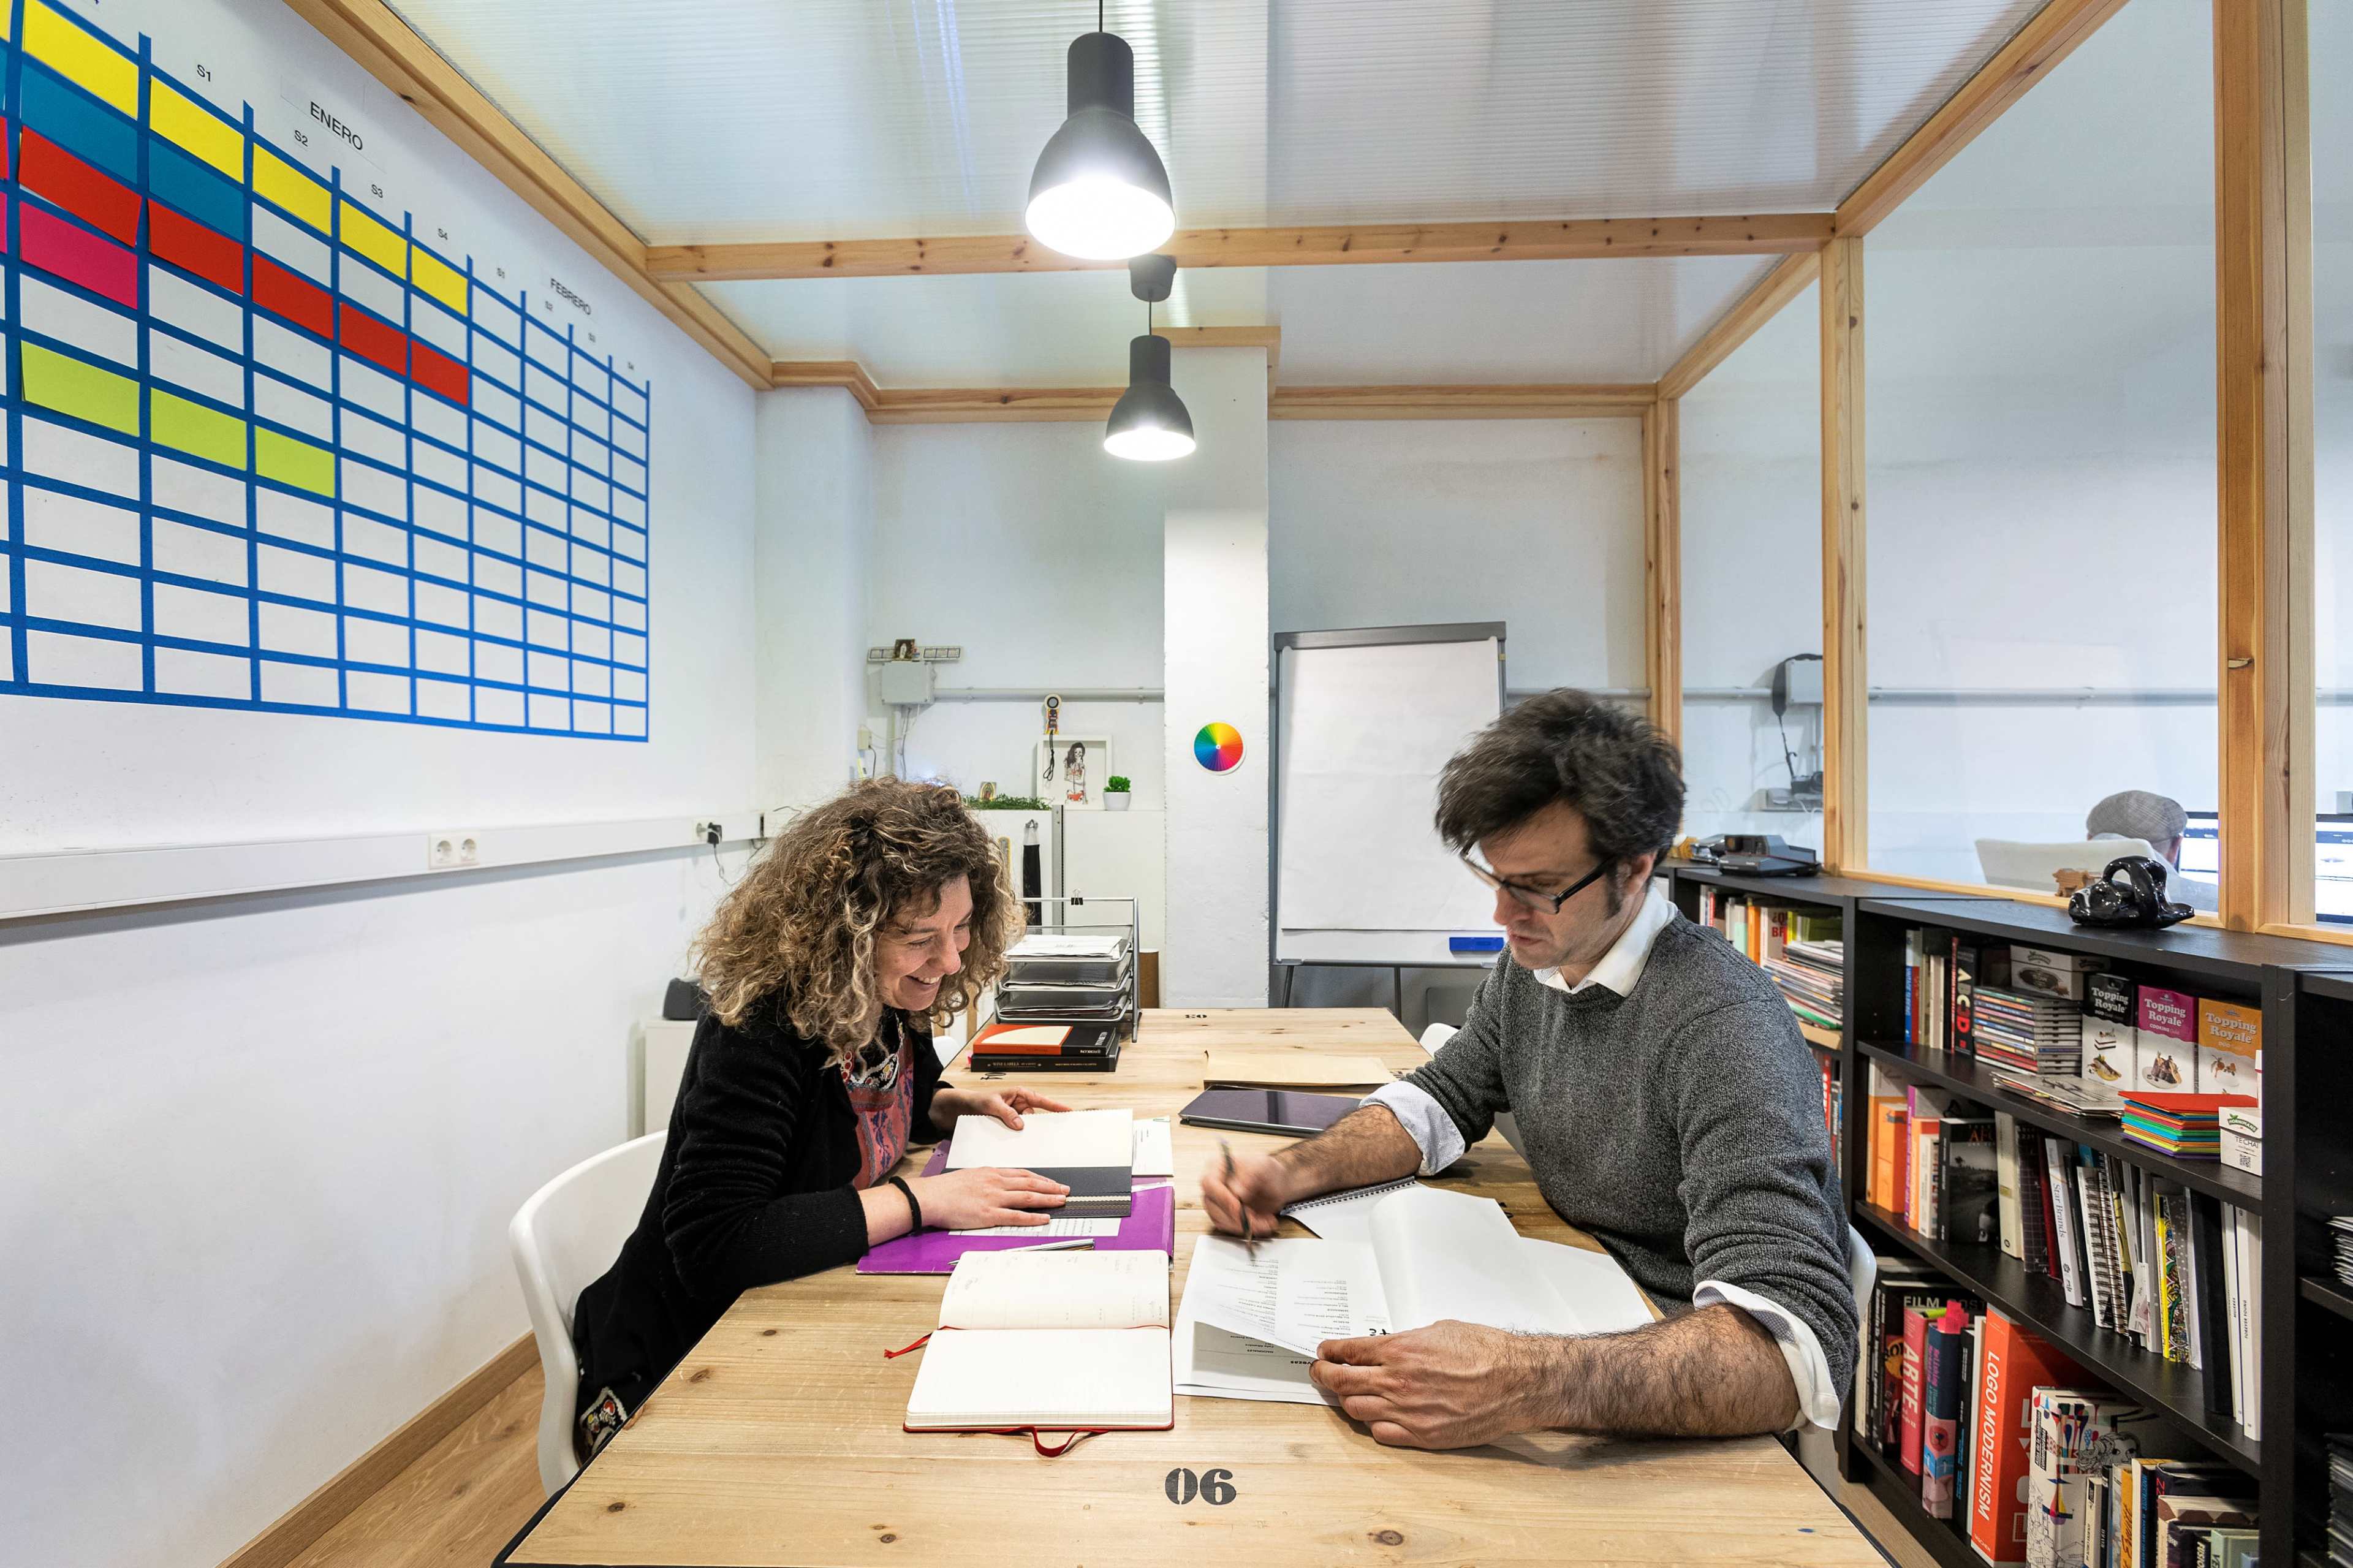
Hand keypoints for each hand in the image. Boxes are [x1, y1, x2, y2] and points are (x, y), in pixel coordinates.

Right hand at [907, 1167, 1069, 1229]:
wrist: (931, 1197)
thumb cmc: (946, 1188)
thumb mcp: (971, 1175)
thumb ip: (988, 1179)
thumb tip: (1000, 1184)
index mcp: (992, 1172)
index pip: (1023, 1174)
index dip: (1041, 1179)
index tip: (1053, 1182)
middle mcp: (996, 1182)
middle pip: (1030, 1184)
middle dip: (1051, 1187)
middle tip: (1066, 1190)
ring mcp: (994, 1198)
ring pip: (1028, 1197)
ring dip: (1048, 1199)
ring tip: (1062, 1201)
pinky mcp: (989, 1214)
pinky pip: (1016, 1216)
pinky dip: (1033, 1217)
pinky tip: (1044, 1218)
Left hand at [930, 1086, 1071, 1133]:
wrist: (962, 1109)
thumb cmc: (977, 1100)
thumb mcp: (991, 1104)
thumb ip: (1006, 1113)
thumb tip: (1020, 1124)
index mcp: (1019, 1094)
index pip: (1041, 1100)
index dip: (1056, 1106)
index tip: (1068, 1111)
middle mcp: (1019, 1105)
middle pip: (1035, 1117)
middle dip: (1039, 1126)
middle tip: (1048, 1136)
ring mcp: (1014, 1117)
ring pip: (1026, 1127)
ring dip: (1024, 1134)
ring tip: (1021, 1139)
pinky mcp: (1008, 1126)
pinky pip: (1017, 1133)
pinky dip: (1016, 1138)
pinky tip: (1014, 1143)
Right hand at [1200, 1146, 1293, 1239]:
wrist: (1275, 1185)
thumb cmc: (1267, 1172)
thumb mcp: (1263, 1167)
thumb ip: (1251, 1175)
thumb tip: (1237, 1191)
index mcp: (1217, 1167)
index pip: (1210, 1183)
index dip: (1223, 1198)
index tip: (1239, 1207)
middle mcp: (1213, 1185)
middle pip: (1213, 1205)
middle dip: (1237, 1216)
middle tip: (1257, 1219)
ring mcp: (1216, 1202)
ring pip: (1221, 1220)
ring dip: (1244, 1225)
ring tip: (1265, 1222)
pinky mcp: (1223, 1216)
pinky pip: (1228, 1228)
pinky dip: (1245, 1229)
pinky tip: (1261, 1224)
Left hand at [1308, 1320, 1545, 1448]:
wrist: (1517, 1381)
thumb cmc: (1485, 1351)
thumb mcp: (1439, 1331)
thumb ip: (1407, 1342)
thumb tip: (1387, 1349)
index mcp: (1400, 1350)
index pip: (1348, 1351)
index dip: (1330, 1352)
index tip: (1323, 1352)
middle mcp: (1397, 1382)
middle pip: (1342, 1382)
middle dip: (1325, 1375)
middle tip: (1320, 1372)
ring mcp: (1407, 1412)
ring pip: (1356, 1410)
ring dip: (1347, 1401)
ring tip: (1346, 1394)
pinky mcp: (1422, 1436)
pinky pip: (1381, 1434)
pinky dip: (1374, 1425)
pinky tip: (1376, 1416)